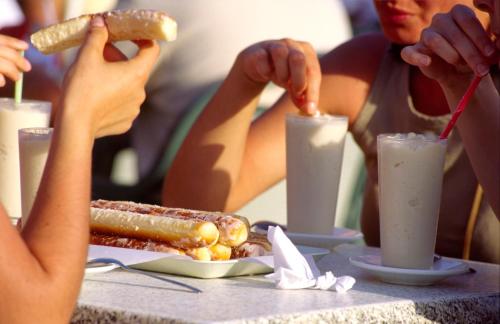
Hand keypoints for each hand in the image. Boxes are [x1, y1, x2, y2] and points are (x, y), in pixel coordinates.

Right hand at [0, 34, 30, 85]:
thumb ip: (1, 54)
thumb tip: (20, 61)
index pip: (0, 39)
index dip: (13, 42)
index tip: (26, 46)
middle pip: (2, 51)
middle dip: (17, 59)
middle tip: (27, 68)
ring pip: (1, 63)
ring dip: (11, 70)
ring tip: (17, 78)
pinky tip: (2, 82)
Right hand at [58, 16, 159, 137]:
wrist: (75, 125)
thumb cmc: (82, 89)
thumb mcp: (87, 56)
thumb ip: (97, 36)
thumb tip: (100, 23)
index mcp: (137, 74)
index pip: (152, 50)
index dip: (143, 39)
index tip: (130, 36)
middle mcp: (141, 92)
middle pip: (135, 68)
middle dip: (118, 59)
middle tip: (97, 56)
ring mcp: (135, 109)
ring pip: (128, 86)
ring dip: (115, 78)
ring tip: (94, 78)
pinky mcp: (126, 121)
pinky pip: (122, 104)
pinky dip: (112, 97)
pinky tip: (96, 98)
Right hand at [236, 39, 320, 114]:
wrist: (257, 66)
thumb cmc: (282, 74)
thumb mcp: (294, 86)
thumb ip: (302, 97)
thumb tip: (309, 110)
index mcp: (307, 52)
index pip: (313, 71)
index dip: (312, 91)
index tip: (309, 108)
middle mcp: (292, 45)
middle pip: (299, 59)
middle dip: (299, 79)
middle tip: (297, 94)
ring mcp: (275, 45)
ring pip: (280, 53)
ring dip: (282, 73)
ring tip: (282, 82)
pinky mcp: (259, 50)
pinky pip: (262, 57)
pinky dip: (265, 69)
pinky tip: (266, 75)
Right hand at [401, 5, 497, 85]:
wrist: (457, 72)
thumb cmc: (473, 56)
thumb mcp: (485, 50)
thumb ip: (490, 46)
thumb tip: (496, 51)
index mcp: (458, 13)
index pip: (467, 19)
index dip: (479, 37)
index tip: (490, 54)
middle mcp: (440, 20)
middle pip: (453, 32)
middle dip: (470, 52)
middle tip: (481, 69)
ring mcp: (425, 35)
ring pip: (434, 40)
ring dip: (451, 54)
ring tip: (460, 65)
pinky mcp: (413, 51)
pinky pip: (409, 53)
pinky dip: (417, 57)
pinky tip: (427, 62)